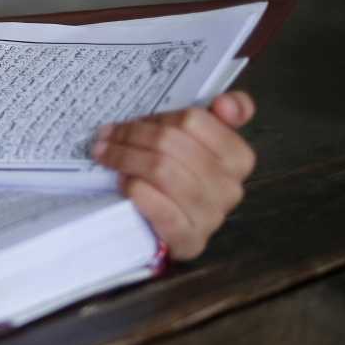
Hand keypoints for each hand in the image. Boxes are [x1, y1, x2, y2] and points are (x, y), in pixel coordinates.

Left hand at [92, 91, 256, 259]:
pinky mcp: (189, 239)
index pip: (193, 119)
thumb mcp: (199, 143)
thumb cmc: (181, 177)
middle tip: (107, 135)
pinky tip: (123, 182)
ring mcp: (211, 215)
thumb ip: (221, 116)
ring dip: (125, 158)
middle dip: (131, 134)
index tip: (138, 119)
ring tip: (105, 154)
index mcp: (238, 157)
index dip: (159, 117)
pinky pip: (158, 206)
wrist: (172, 231)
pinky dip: (136, 189)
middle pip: (170, 142)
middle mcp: (230, 186)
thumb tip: (226, 104)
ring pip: (161, 170)